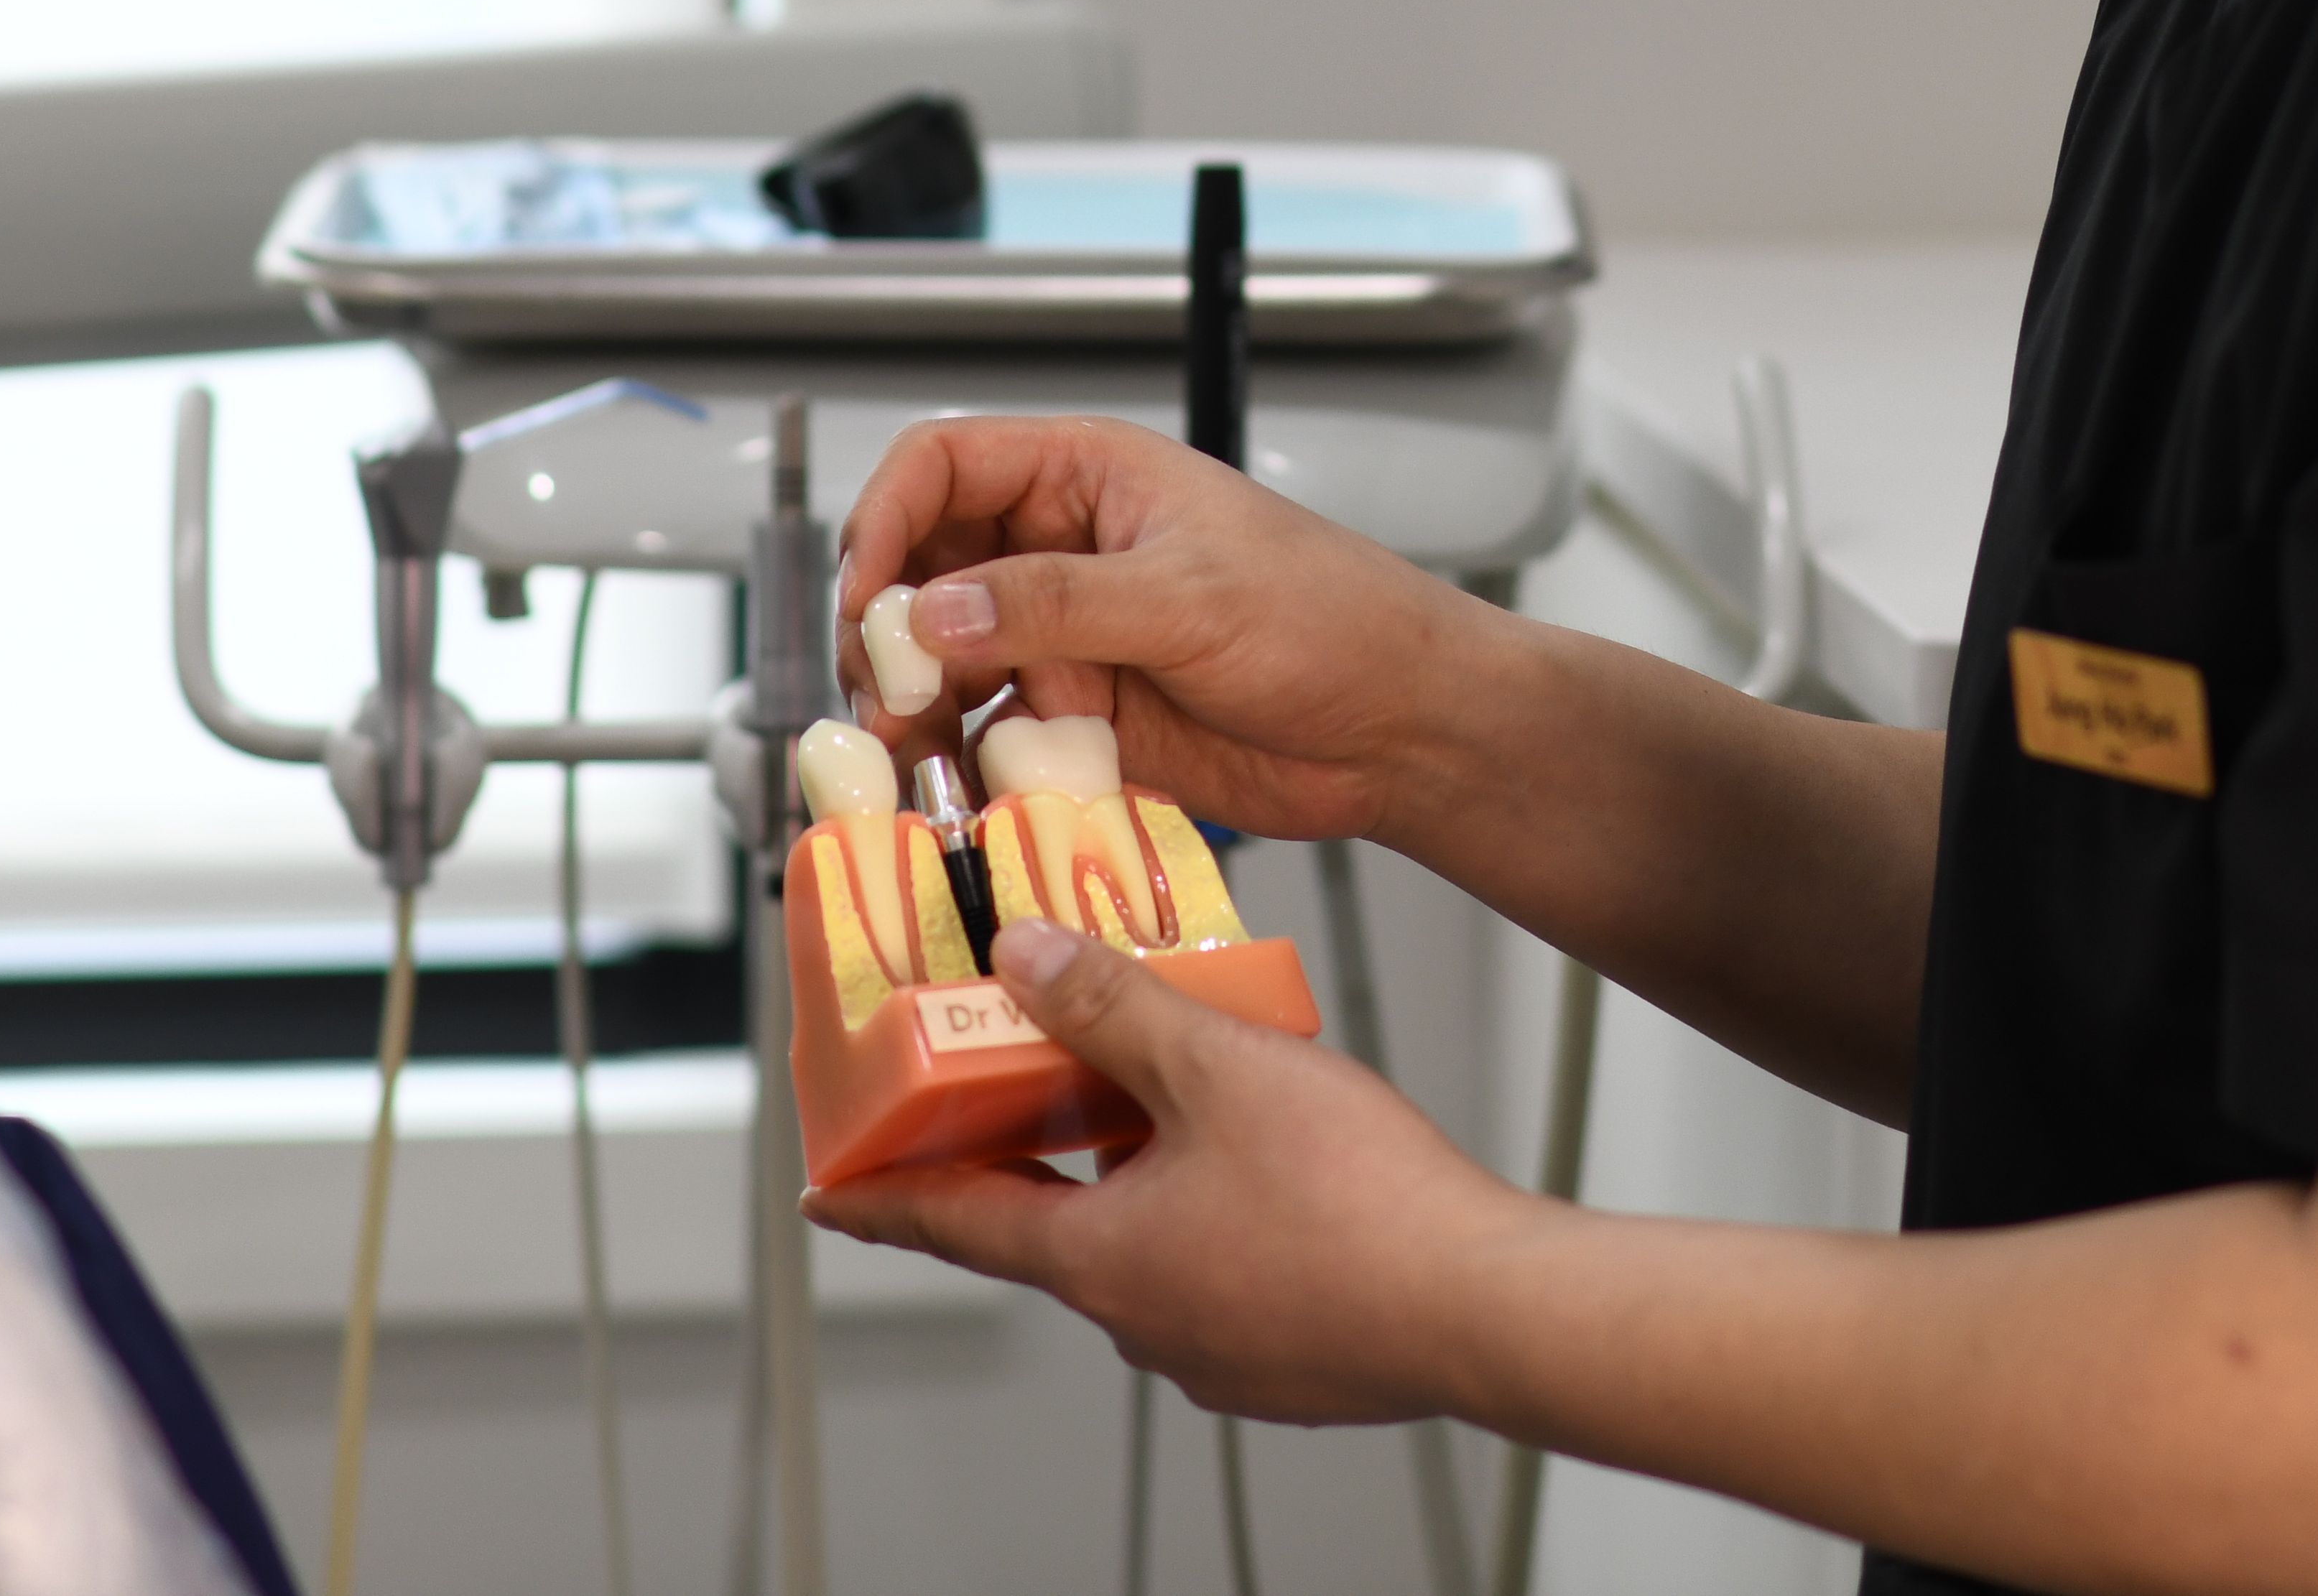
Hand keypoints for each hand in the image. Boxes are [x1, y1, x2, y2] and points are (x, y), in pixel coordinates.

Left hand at [805, 920, 1537, 1422]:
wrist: (1485, 1306)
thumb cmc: (1362, 1205)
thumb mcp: (1218, 1065)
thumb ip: (1115, 1003)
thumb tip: (1027, 957)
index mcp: (1103, 1260)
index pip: (954, 1224)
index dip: (884, 1200)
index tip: (832, 1196)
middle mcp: (1145, 1322)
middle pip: (1053, 1230)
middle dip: (1036, 1161)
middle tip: (1021, 1098)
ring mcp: (1220, 1352)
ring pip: (1146, 1252)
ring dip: (1139, 1185)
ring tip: (1178, 1106)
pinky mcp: (1290, 1361)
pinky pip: (1221, 1279)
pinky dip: (1215, 1223)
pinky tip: (1271, 1171)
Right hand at [832, 413, 1500, 842]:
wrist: (1397, 728)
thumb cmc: (1330, 620)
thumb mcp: (1188, 597)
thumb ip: (1057, 603)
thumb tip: (938, 612)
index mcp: (1087, 477)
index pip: (943, 466)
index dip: (887, 521)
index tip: (872, 599)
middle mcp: (1062, 549)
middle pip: (925, 569)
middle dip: (891, 630)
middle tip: (889, 697)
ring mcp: (1068, 637)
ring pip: (945, 660)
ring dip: (915, 706)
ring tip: (908, 756)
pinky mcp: (1080, 718)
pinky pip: (990, 732)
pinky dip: (962, 760)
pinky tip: (958, 789)